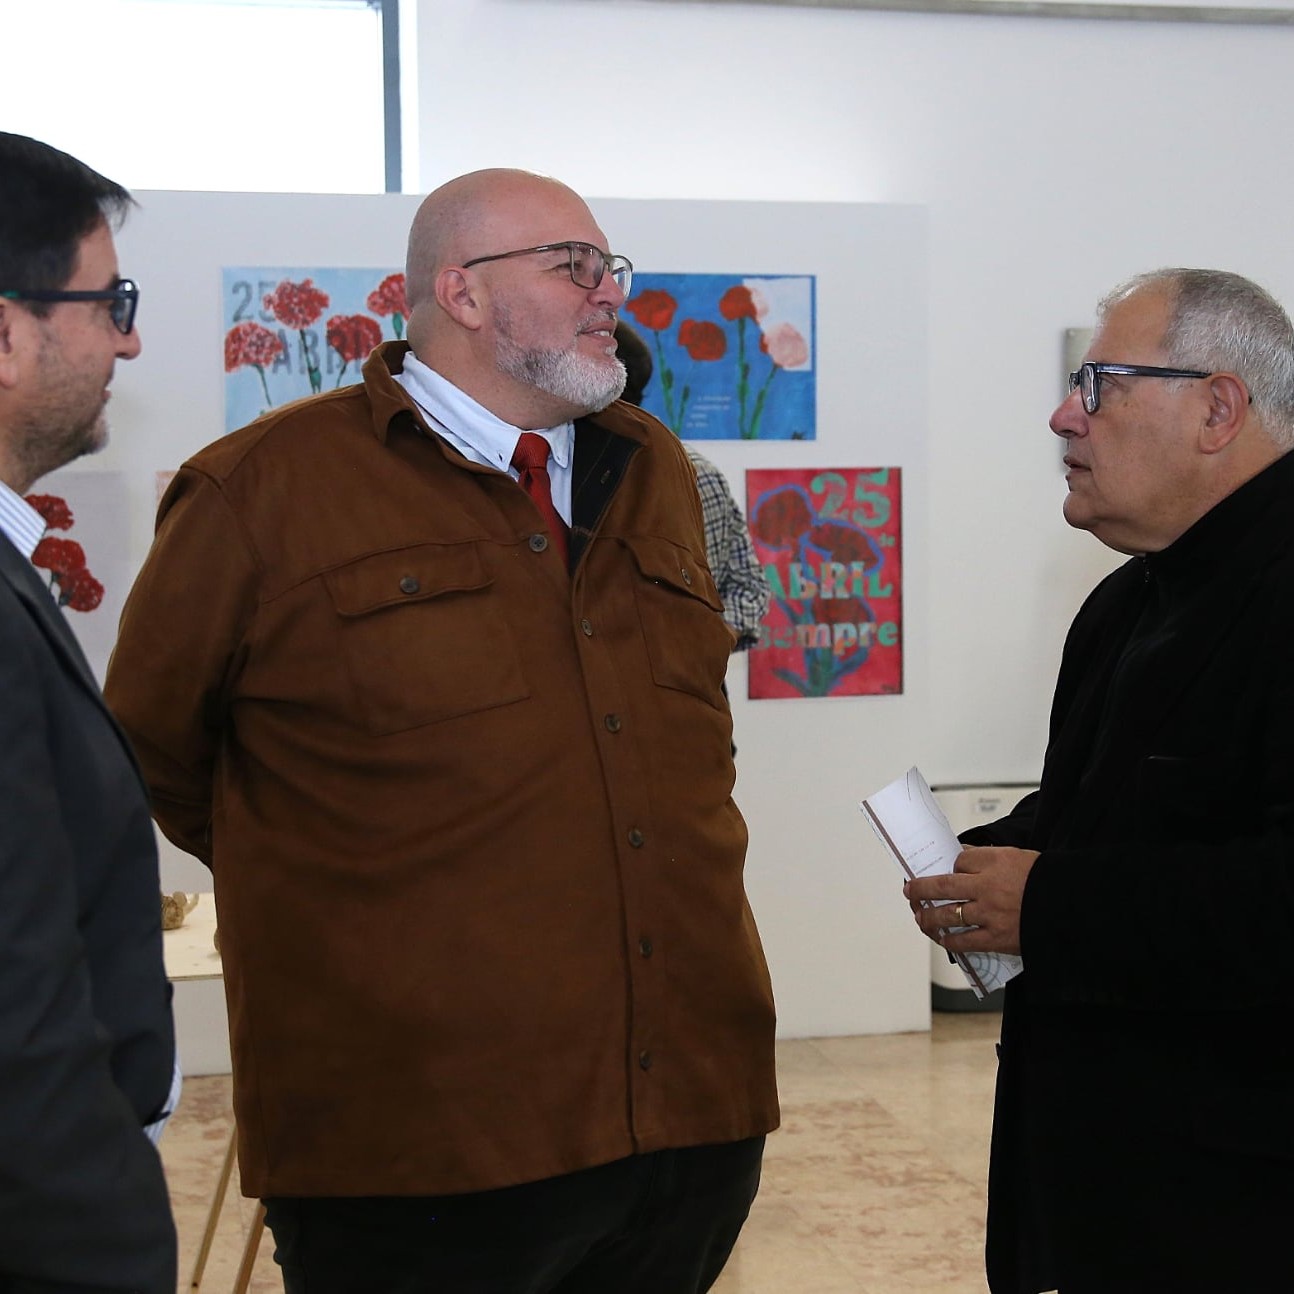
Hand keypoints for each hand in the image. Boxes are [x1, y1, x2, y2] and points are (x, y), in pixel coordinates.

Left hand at [903, 846, 1039, 955]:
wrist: (1073, 909)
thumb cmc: (1047, 881)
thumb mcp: (1018, 857)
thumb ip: (988, 858)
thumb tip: (962, 857)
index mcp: (996, 862)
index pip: (960, 860)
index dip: (951, 865)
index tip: (945, 869)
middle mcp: (988, 887)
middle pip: (943, 885)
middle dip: (921, 887)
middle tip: (911, 889)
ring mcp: (990, 914)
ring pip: (947, 915)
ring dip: (929, 916)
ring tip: (920, 915)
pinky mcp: (996, 938)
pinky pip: (964, 941)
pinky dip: (949, 940)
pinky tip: (941, 938)